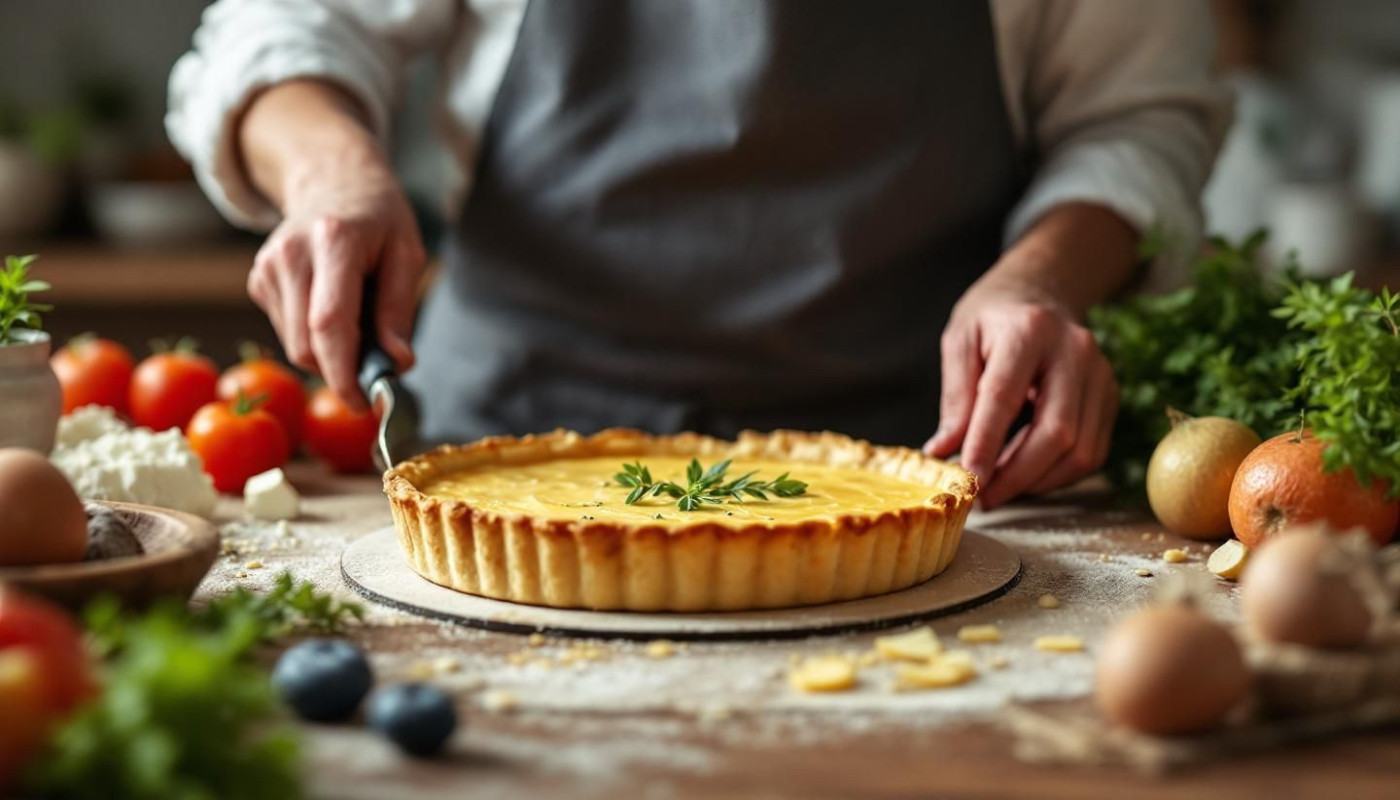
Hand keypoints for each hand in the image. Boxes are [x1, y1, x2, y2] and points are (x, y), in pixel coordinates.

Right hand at [246, 141, 423, 411]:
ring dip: (329, 354)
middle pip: (306, 344)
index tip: (364, 404)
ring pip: (294, 345)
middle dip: (341, 372)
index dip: (343, 373)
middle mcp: (291, 254)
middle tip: (375, 372)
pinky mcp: (258, 281)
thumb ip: (398, 310)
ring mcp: (267, 267)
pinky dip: (314, 337)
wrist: (332, 178)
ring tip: (359, 321)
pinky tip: (332, 307)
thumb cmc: (378, 218)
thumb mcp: (407, 254)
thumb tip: (396, 363)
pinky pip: (288, 331)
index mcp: (334, 241)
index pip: (329, 323)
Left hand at [925, 275, 1118, 508]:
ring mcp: (1101, 375)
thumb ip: (956, 399)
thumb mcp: (959, 344)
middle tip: (984, 498)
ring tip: (1001, 488)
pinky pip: (1092, 452)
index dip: (986, 444)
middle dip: (1017, 475)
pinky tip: (1027, 474)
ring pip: (1081, 450)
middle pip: (1056, 431)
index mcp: (1029, 331)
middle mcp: (1075, 351)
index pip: (1005, 397)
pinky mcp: (1110, 397)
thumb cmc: (992, 320)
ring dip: (1038, 481)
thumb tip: (944, 453)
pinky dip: (1058, 475)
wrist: (1039, 294)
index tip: (967, 480)